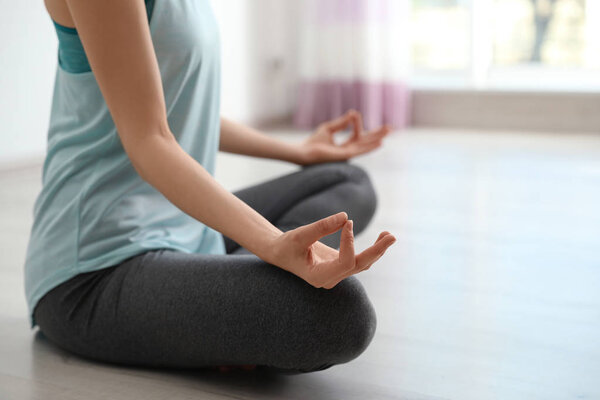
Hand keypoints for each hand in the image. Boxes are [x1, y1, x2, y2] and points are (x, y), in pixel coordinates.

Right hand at [266, 211, 395, 288]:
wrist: (280, 253)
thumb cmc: (287, 245)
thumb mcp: (300, 235)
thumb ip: (321, 227)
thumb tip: (345, 216)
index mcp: (319, 277)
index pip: (345, 263)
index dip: (350, 242)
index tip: (347, 222)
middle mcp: (331, 279)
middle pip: (360, 266)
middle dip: (376, 251)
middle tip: (392, 236)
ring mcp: (337, 274)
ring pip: (363, 264)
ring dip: (378, 250)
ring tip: (389, 235)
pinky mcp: (340, 267)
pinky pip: (360, 260)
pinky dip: (372, 249)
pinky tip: (381, 237)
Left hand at [299, 110, 391, 164]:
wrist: (303, 151)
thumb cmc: (313, 142)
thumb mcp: (329, 128)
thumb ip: (342, 122)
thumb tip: (353, 113)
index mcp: (345, 146)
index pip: (357, 134)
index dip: (358, 124)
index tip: (355, 114)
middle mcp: (348, 151)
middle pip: (367, 142)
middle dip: (378, 135)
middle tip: (390, 128)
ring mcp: (348, 155)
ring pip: (366, 146)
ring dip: (378, 138)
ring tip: (388, 131)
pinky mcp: (345, 156)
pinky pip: (360, 150)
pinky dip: (370, 146)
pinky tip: (380, 142)